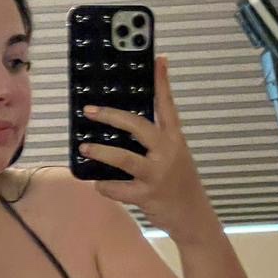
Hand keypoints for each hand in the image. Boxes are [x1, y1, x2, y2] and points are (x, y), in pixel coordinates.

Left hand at [79, 55, 214, 241]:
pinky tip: (99, 184)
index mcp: (175, 140)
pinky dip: (105, 186)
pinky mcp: (147, 195)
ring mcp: (157, 174)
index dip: (162, 83)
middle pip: (137, 126)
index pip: (168, 106)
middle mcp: (167, 153)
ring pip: (123, 158)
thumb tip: (124, 126)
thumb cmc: (179, 184)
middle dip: (111, 115)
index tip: (158, 60)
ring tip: (84, 147)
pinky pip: (117, 188)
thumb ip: (156, 142)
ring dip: (100, 152)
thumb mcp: (175, 157)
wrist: (193, 217)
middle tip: (90, 110)